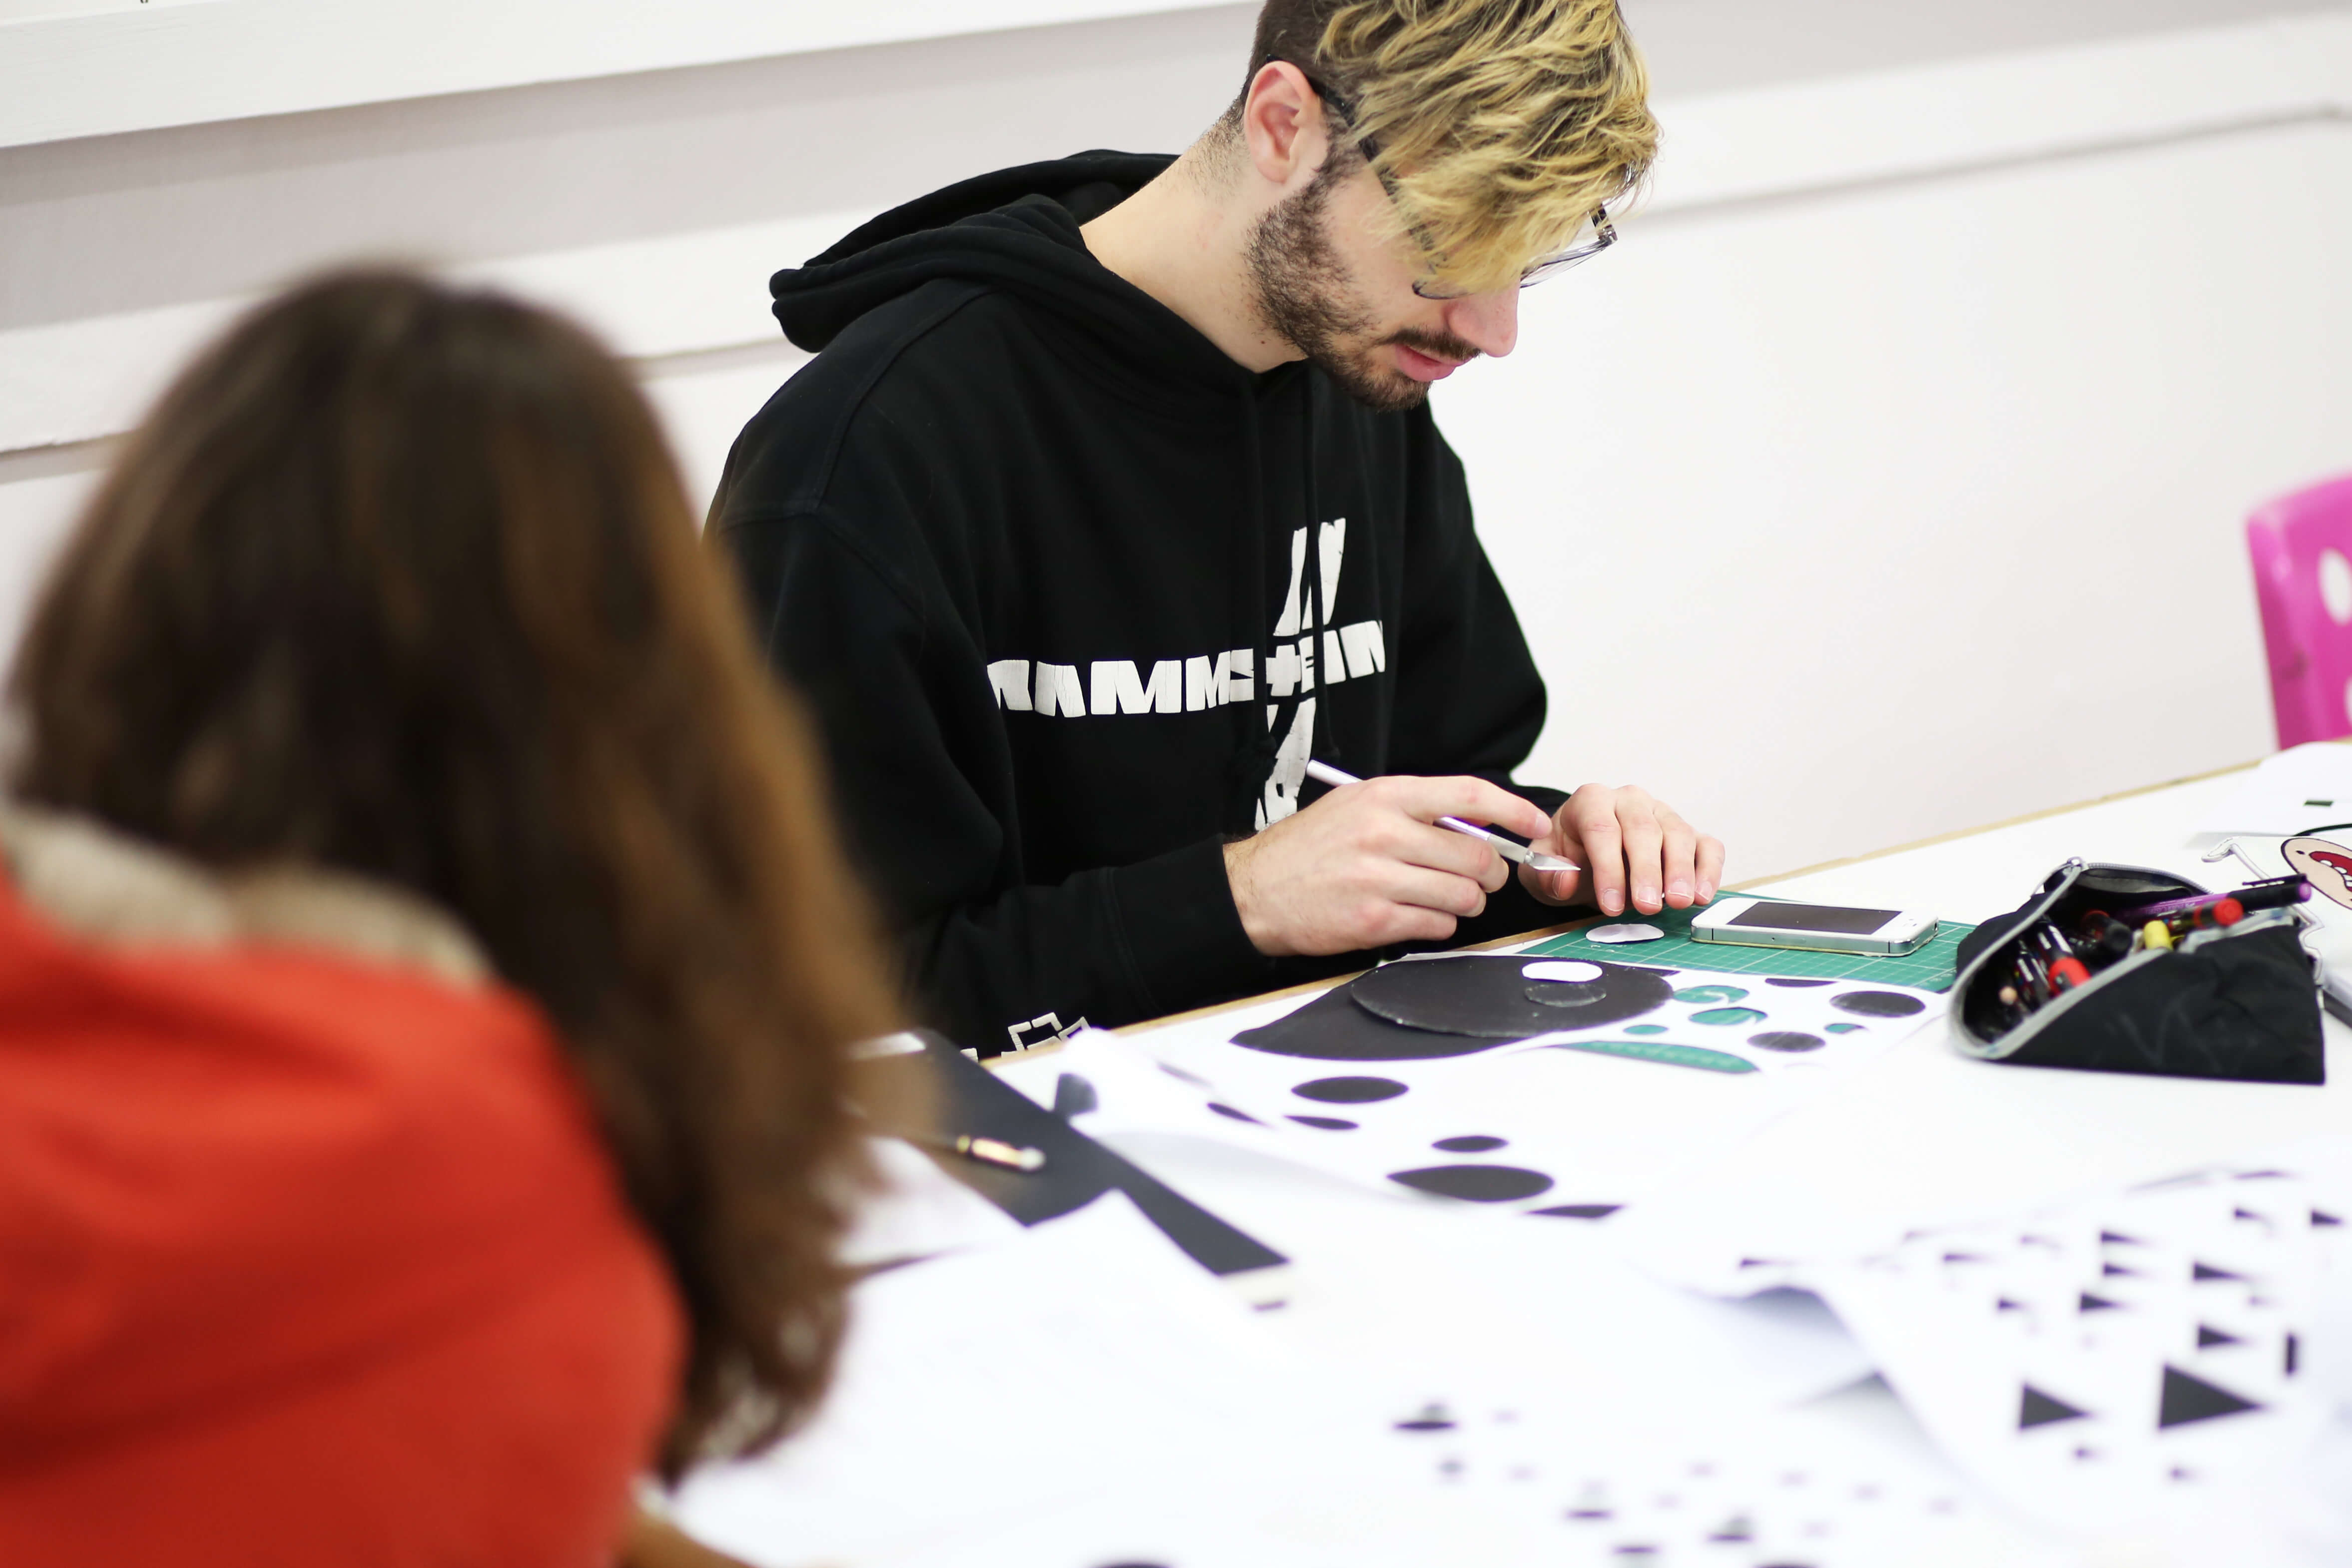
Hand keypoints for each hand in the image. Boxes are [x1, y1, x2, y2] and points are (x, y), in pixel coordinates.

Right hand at [1223, 774, 1555, 956]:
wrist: (1255, 890)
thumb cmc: (1309, 848)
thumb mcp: (1357, 805)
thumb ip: (1414, 808)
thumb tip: (1479, 824)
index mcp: (1384, 796)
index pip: (1469, 795)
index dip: (1512, 810)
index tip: (1534, 825)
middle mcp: (1384, 833)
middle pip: (1476, 855)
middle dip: (1488, 872)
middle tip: (1479, 877)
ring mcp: (1379, 879)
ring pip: (1463, 895)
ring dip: (1466, 902)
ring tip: (1444, 898)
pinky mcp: (1374, 921)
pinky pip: (1438, 926)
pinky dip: (1439, 925)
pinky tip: (1417, 916)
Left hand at [1518, 784, 1723, 916]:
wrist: (1585, 855)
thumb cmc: (1567, 857)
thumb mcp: (1540, 867)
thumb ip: (1547, 874)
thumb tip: (1565, 882)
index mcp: (1591, 801)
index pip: (1602, 830)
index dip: (1608, 868)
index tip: (1611, 904)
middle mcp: (1630, 800)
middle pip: (1643, 830)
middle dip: (1646, 871)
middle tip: (1647, 906)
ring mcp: (1662, 814)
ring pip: (1678, 834)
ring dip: (1680, 871)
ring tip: (1678, 902)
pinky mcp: (1689, 833)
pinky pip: (1707, 845)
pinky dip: (1708, 869)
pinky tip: (1701, 895)